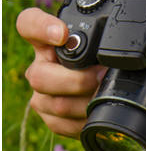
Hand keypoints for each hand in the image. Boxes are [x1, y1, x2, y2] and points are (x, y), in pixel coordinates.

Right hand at [16, 8, 106, 138]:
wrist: (105, 95)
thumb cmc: (103, 67)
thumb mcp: (101, 50)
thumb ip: (101, 44)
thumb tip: (112, 53)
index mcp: (47, 43)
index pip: (29, 25)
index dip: (42, 28)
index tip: (62, 34)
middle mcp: (38, 70)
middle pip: (40, 77)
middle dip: (76, 80)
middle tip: (101, 77)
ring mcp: (42, 98)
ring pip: (57, 105)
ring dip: (86, 103)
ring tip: (105, 97)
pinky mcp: (52, 120)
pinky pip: (65, 125)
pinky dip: (85, 122)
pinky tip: (96, 114)